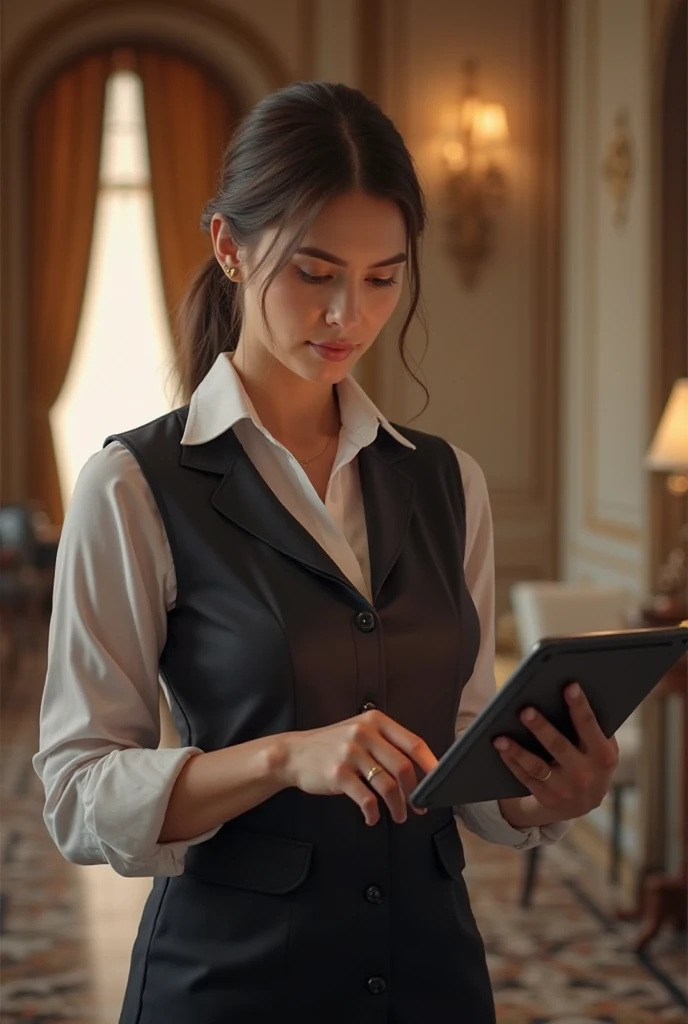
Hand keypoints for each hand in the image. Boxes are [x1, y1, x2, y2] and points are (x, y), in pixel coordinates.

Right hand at [278, 710, 437, 825]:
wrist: (294, 754)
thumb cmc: (333, 746)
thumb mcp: (360, 733)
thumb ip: (386, 744)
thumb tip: (419, 771)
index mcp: (376, 721)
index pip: (414, 743)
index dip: (431, 765)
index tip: (439, 782)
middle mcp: (364, 733)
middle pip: (403, 766)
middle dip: (415, 792)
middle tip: (419, 807)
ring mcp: (351, 753)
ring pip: (387, 785)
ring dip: (398, 806)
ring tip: (400, 816)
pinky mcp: (338, 773)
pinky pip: (365, 799)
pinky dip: (373, 813)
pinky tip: (373, 818)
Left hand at [493, 683, 618, 822]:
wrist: (584, 803)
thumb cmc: (592, 761)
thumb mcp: (602, 747)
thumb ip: (594, 726)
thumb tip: (572, 690)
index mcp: (603, 756)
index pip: (589, 726)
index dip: (580, 706)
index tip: (569, 686)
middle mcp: (585, 774)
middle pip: (559, 746)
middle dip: (541, 728)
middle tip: (525, 710)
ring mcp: (565, 789)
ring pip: (537, 766)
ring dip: (517, 751)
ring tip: (501, 737)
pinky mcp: (546, 797)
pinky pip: (525, 777)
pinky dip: (511, 762)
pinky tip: (501, 748)